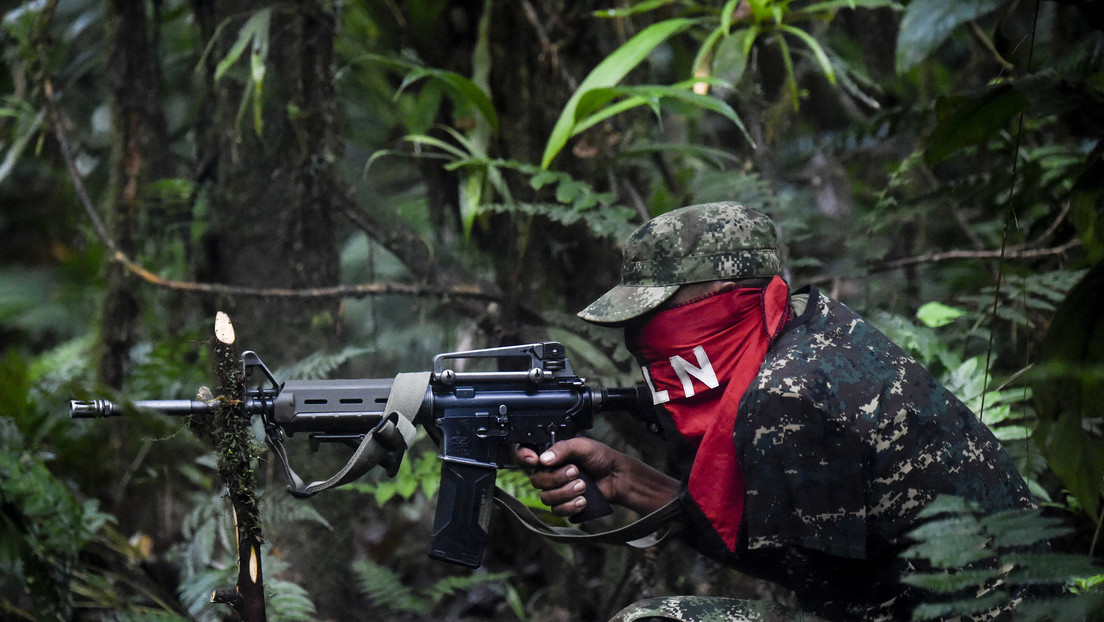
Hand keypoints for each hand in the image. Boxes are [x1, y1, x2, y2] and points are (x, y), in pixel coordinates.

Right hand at [517, 438, 677, 516]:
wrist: (617, 477)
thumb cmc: (601, 457)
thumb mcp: (583, 445)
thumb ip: (563, 448)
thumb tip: (544, 459)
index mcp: (551, 455)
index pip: (526, 456)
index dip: (524, 458)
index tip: (534, 459)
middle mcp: (550, 473)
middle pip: (536, 480)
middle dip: (557, 478)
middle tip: (576, 471)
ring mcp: (556, 491)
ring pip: (546, 498)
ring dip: (566, 493)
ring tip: (583, 486)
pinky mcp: (565, 506)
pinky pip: (558, 511)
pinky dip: (571, 506)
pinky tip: (583, 500)